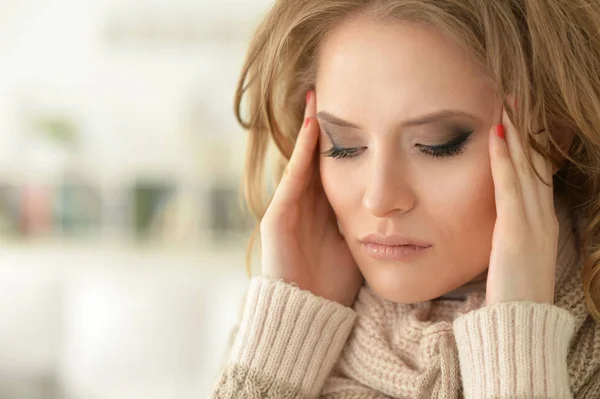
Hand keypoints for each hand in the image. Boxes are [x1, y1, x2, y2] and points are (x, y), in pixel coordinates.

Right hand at [259, 90, 363, 307]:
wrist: (307, 314)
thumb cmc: (336, 286)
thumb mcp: (358, 245)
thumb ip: (368, 222)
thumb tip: (400, 206)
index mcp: (324, 210)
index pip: (336, 167)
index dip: (346, 141)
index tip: (361, 114)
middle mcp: (305, 204)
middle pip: (317, 157)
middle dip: (325, 127)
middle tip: (336, 91)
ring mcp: (288, 208)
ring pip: (302, 160)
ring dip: (310, 129)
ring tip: (318, 97)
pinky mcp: (276, 217)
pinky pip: (292, 178)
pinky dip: (302, 153)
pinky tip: (312, 127)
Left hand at [486, 105, 557, 305]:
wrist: (520, 324)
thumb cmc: (514, 293)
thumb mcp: (516, 257)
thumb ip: (511, 234)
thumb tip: (501, 221)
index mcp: (543, 223)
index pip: (538, 176)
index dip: (531, 146)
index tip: (520, 120)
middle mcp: (543, 218)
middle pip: (536, 165)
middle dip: (527, 131)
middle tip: (517, 98)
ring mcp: (532, 224)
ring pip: (526, 169)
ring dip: (517, 135)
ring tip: (508, 105)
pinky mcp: (515, 233)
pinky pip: (509, 188)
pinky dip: (504, 160)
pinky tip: (497, 137)